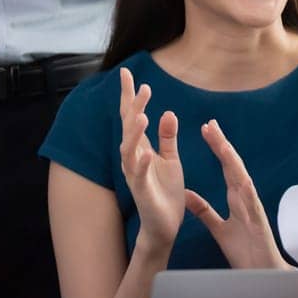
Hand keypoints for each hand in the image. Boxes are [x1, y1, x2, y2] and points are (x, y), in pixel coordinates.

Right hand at [118, 68, 188, 252]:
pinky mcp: (142, 191)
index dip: (130, 95)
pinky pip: (138, 176)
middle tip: (142, 87)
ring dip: (134, 133)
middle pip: (130, 127)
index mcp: (142, 147)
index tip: (127, 72)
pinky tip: (145, 153)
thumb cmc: (165, 191)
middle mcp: (134, 158)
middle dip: (134, 107)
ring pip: (129, 149)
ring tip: (141, 115)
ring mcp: (136, 174)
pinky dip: (140, 164)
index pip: (133, 116)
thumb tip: (167, 111)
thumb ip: (167, 137)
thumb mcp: (171, 159)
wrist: (164, 225)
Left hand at [184, 120, 288, 269]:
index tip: (205, 129)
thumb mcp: (218, 228)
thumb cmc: (244, 251)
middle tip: (210, 124)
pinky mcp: (258, 223)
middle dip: (222, 145)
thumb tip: (186, 194)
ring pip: (242, 179)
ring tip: (222, 143)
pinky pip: (252, 205)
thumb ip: (204, 210)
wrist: (262, 274)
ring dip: (233, 161)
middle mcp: (245, 197)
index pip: (225, 166)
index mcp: (236, 197)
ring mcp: (253, 208)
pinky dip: (247, 190)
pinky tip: (241, 178)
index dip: (216, 147)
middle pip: (233, 166)